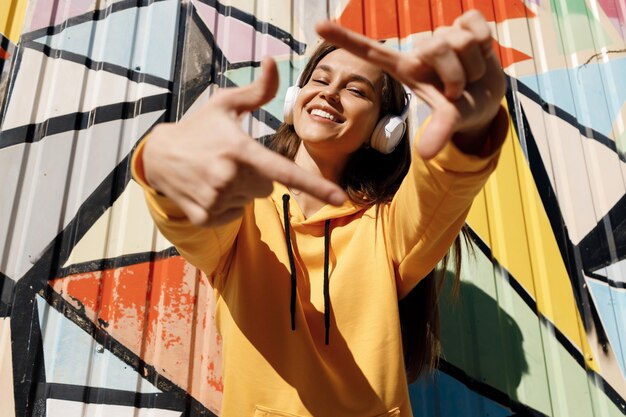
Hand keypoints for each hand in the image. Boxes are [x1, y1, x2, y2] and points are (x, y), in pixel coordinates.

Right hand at [142, 58, 345, 226]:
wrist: (157, 156)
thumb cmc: (198, 127)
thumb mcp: (226, 104)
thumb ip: (257, 91)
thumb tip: (274, 62)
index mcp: (240, 150)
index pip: (284, 171)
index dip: (314, 185)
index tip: (340, 198)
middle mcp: (229, 178)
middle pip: (267, 186)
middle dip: (256, 175)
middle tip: (230, 160)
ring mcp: (215, 200)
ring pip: (250, 200)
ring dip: (240, 190)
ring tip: (215, 172)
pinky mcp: (205, 217)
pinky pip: (233, 215)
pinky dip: (225, 205)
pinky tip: (208, 187)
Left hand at [316, 10, 505, 158]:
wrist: (489, 100)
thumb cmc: (460, 109)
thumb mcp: (449, 121)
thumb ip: (438, 132)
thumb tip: (427, 154)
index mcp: (406, 69)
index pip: (371, 50)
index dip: (346, 38)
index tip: (318, 25)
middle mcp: (421, 49)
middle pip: (438, 47)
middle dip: (456, 75)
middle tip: (458, 91)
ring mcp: (444, 34)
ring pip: (460, 41)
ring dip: (473, 67)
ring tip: (470, 77)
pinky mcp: (467, 22)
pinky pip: (476, 26)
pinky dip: (486, 46)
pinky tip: (482, 55)